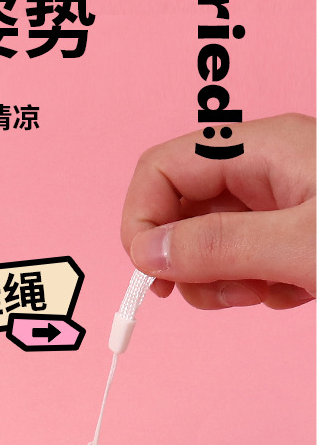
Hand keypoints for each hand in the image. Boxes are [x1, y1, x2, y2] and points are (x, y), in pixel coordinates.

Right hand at [121, 114, 314, 309]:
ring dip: (224, 282)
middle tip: (221, 295)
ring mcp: (285, 200)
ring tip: (265, 295)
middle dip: (189, 262)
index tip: (152, 274)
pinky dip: (261, 286)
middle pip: (185, 210)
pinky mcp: (299, 233)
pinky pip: (252, 260)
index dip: (143, 220)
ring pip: (215, 242)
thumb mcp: (300, 245)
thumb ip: (221, 246)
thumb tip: (148, 253)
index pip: (164, 168)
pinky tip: (296, 291)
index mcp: (262, 150)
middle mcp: (267, 168)